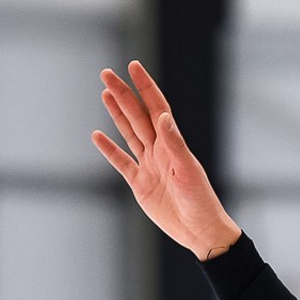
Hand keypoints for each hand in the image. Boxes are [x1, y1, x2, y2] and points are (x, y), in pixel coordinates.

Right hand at [92, 61, 240, 260]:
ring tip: (105, 93)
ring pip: (129, 134)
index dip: (146, 87)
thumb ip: (175, 144)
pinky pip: (121, 163)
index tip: (133, 66)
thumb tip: (161, 116)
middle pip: (138, 117)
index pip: (157, 109)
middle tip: (106, 73)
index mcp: (173, 146)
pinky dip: (109, 149)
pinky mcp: (140, 185)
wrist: (202, 233)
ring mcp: (149, 167)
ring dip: (117, 114)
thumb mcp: (189, 172)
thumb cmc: (201, 203)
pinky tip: (97, 136)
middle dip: (123, 94)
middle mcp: (160, 152)